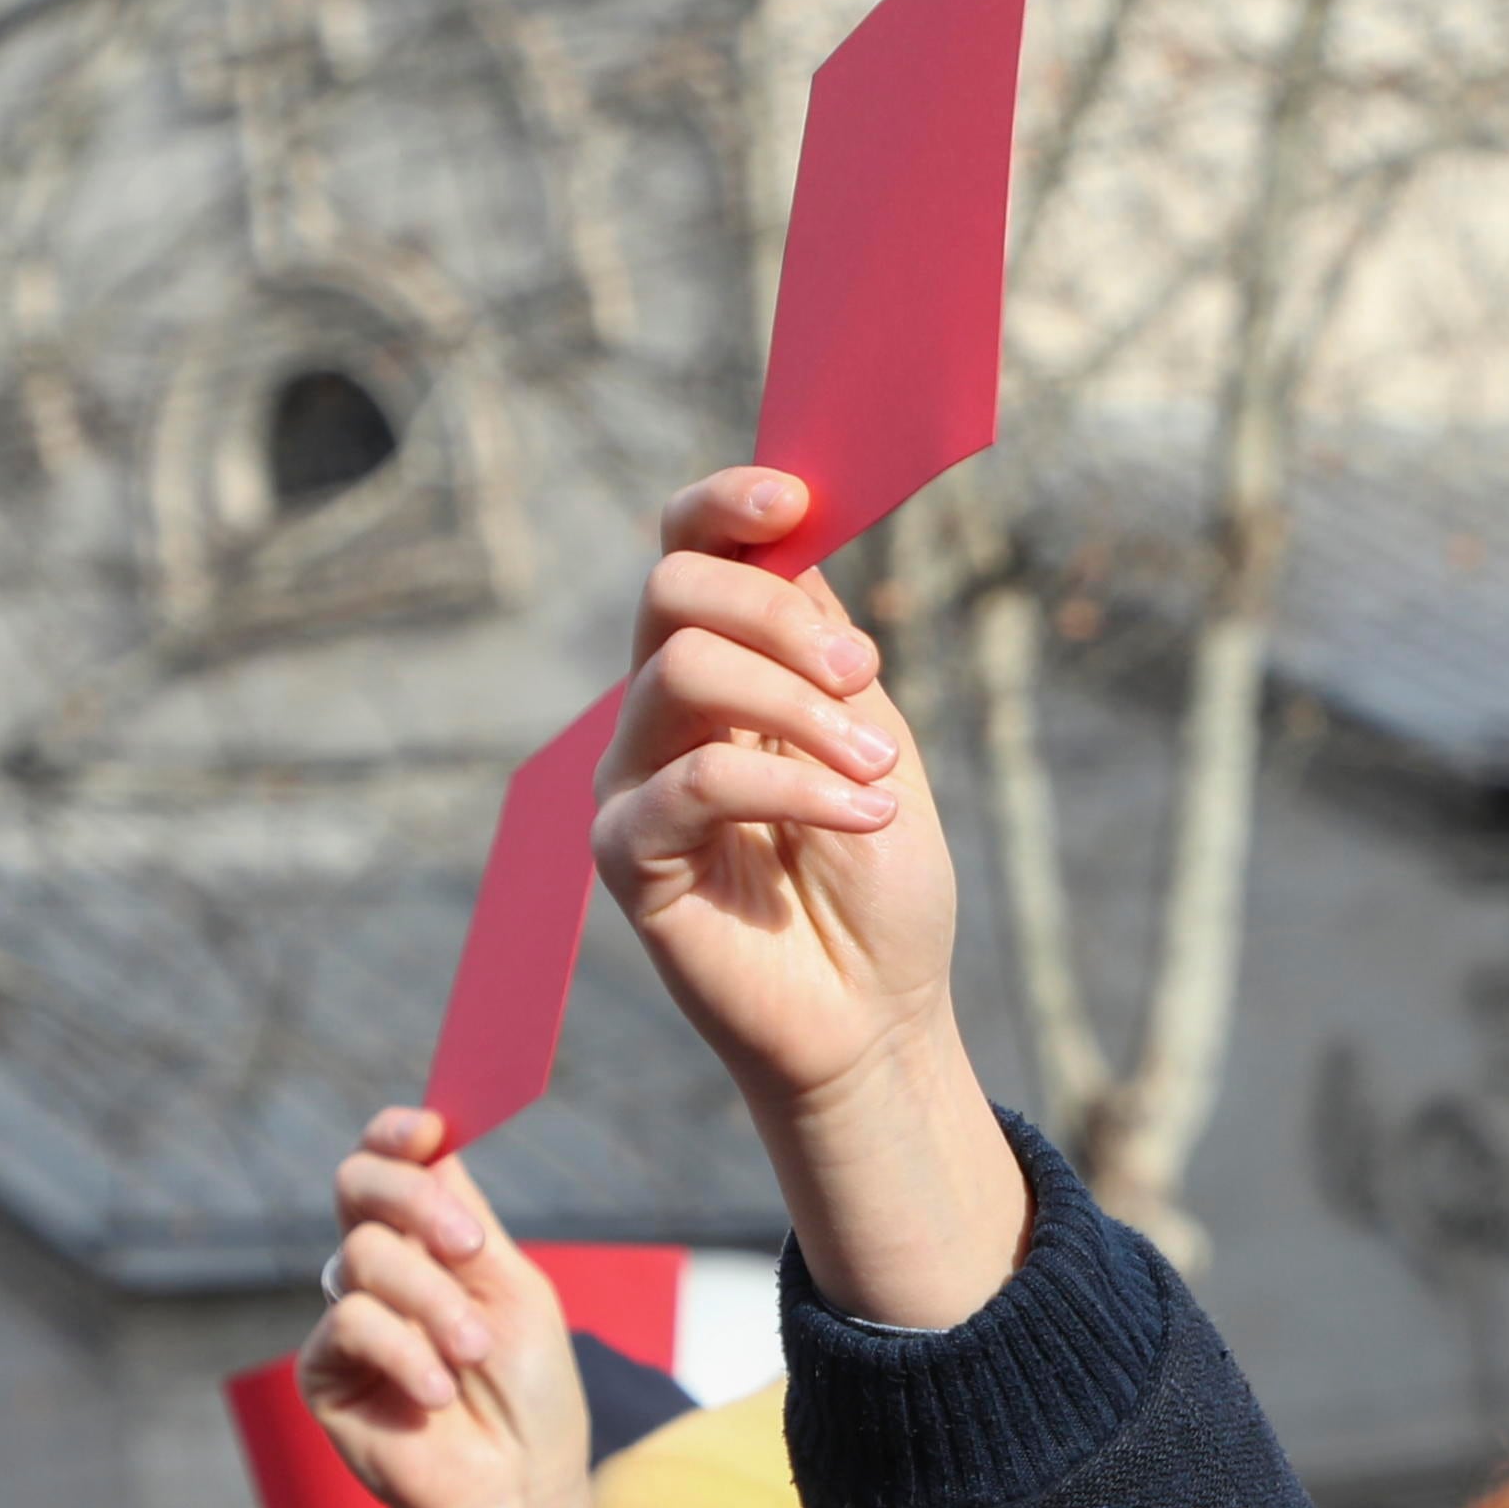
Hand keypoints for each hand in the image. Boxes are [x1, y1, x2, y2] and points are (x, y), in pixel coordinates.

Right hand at [301, 1113, 614, 1507]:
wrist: (517, 1486)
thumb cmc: (531, 1395)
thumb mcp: (515, 1291)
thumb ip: (468, 1221)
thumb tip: (437, 1138)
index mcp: (432, 1242)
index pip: (393, 1165)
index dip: (397, 1135)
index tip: (427, 1129)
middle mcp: (382, 1270)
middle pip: (358, 1187)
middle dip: (415, 1202)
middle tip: (470, 1248)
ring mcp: (348, 1317)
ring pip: (365, 1256)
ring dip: (434, 1304)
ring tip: (472, 1354)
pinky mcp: (323, 1370)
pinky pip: (350, 1323)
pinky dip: (405, 1353)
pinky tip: (436, 1393)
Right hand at [599, 472, 1022, 1325]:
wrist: (880, 1011)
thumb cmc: (879, 882)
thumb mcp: (872, 735)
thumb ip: (824, 643)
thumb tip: (796, 535)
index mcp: (720, 669)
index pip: (684, 550)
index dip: (724, 504)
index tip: (792, 496)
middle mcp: (658, 715)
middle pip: (672, 592)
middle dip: (781, 617)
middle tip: (865, 677)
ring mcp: (632, 783)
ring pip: (681, 672)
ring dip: (799, 706)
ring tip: (877, 764)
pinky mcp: (628, 857)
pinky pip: (692, 782)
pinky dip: (792, 784)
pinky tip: (861, 812)